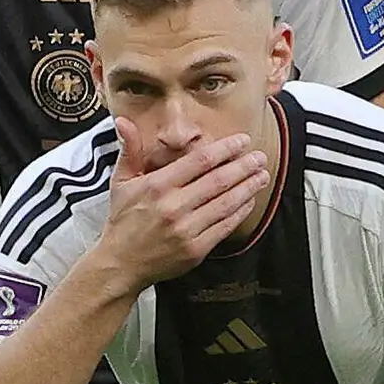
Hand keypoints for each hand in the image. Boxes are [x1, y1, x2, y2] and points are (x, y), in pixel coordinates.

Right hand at [98, 134, 269, 282]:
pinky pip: (224, 226)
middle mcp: (173, 206)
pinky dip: (240, 212)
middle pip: (219, 181)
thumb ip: (130, 150)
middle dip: (244, 166)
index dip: (225, 149)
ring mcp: (186, 229)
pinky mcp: (195, 249)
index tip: (243, 141)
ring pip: (226, 203)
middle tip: (260, 157)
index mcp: (157, 185)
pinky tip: (249, 200)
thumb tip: (124, 121)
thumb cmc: (123, 219)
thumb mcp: (120, 181)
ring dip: (248, 187)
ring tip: (262, 175)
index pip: (199, 161)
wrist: (121, 262)